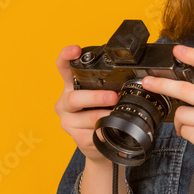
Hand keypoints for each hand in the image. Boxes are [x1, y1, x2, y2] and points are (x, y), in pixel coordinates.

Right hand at [53, 45, 118, 163]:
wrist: (98, 143)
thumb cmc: (101, 113)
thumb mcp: (102, 95)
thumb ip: (108, 86)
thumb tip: (130, 79)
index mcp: (71, 86)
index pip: (63, 67)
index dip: (66, 56)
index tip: (75, 50)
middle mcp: (65, 103)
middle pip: (74, 99)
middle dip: (95, 97)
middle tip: (113, 97)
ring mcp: (68, 121)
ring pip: (86, 118)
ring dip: (104, 117)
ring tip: (117, 116)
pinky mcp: (76, 138)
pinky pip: (91, 135)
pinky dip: (103, 133)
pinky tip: (109, 132)